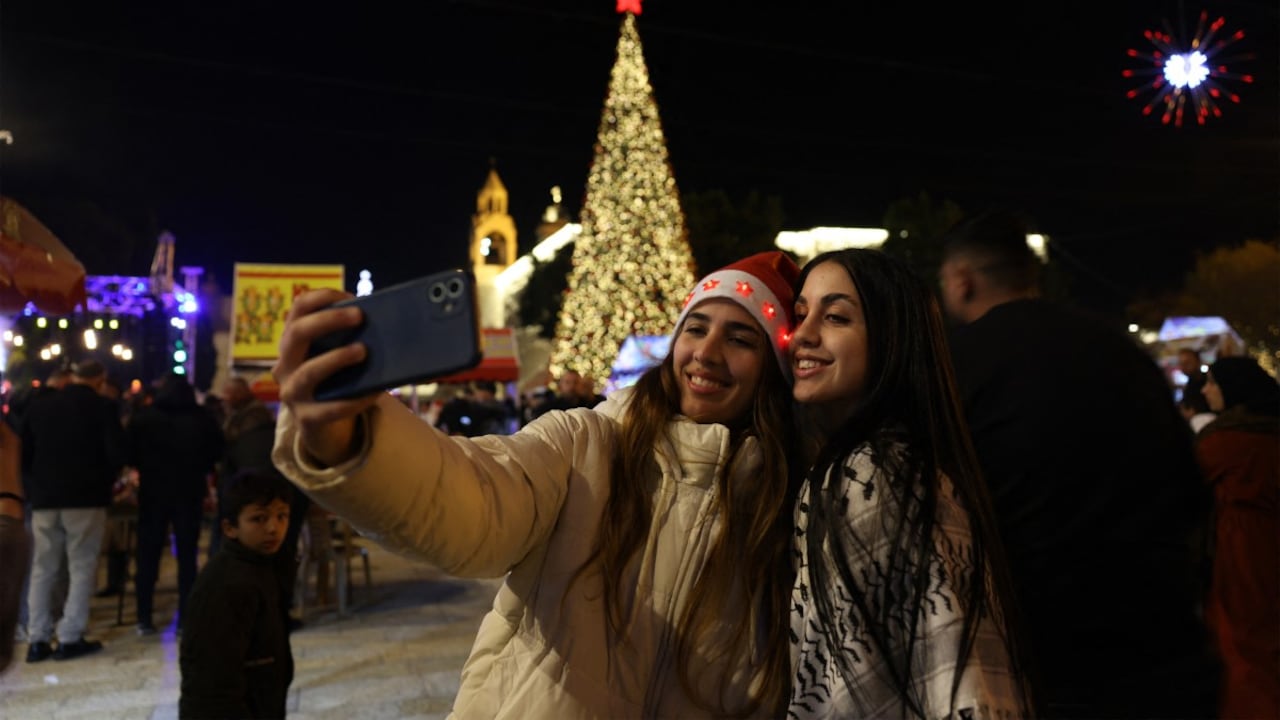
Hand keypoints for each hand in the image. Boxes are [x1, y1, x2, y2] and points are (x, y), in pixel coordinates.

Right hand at [273, 289, 380, 466]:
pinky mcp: (307, 418)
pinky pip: (331, 408)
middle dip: (329, 320)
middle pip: (297, 333)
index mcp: (293, 342)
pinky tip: (375, 392)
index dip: (321, 297)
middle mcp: (285, 364)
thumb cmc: (334, 381)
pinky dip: (355, 399)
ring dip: (337, 358)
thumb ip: (349, 339)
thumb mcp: (335, 356)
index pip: (298, 308)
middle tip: (360, 316)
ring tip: (363, 350)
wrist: (323, 426)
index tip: (350, 295)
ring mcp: (293, 392)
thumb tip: (389, 324)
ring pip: (309, 371)